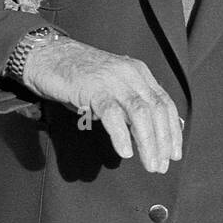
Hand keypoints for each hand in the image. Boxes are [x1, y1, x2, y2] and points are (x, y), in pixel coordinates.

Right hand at [20, 37, 182, 172]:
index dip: (172, 131)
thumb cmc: (80, 77)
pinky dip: (121, 135)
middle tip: (161, 166)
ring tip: (149, 164)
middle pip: (156, 110)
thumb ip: (132, 105)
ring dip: (148, 142)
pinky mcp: (92, 87)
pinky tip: (125, 152)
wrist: (48, 56)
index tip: (174, 154)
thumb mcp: (113, 87)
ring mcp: (112, 79)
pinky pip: (112, 114)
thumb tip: (152, 134)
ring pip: (140, 113)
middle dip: (163, 141)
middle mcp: (130, 73)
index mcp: (139, 73)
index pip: (164, 103)